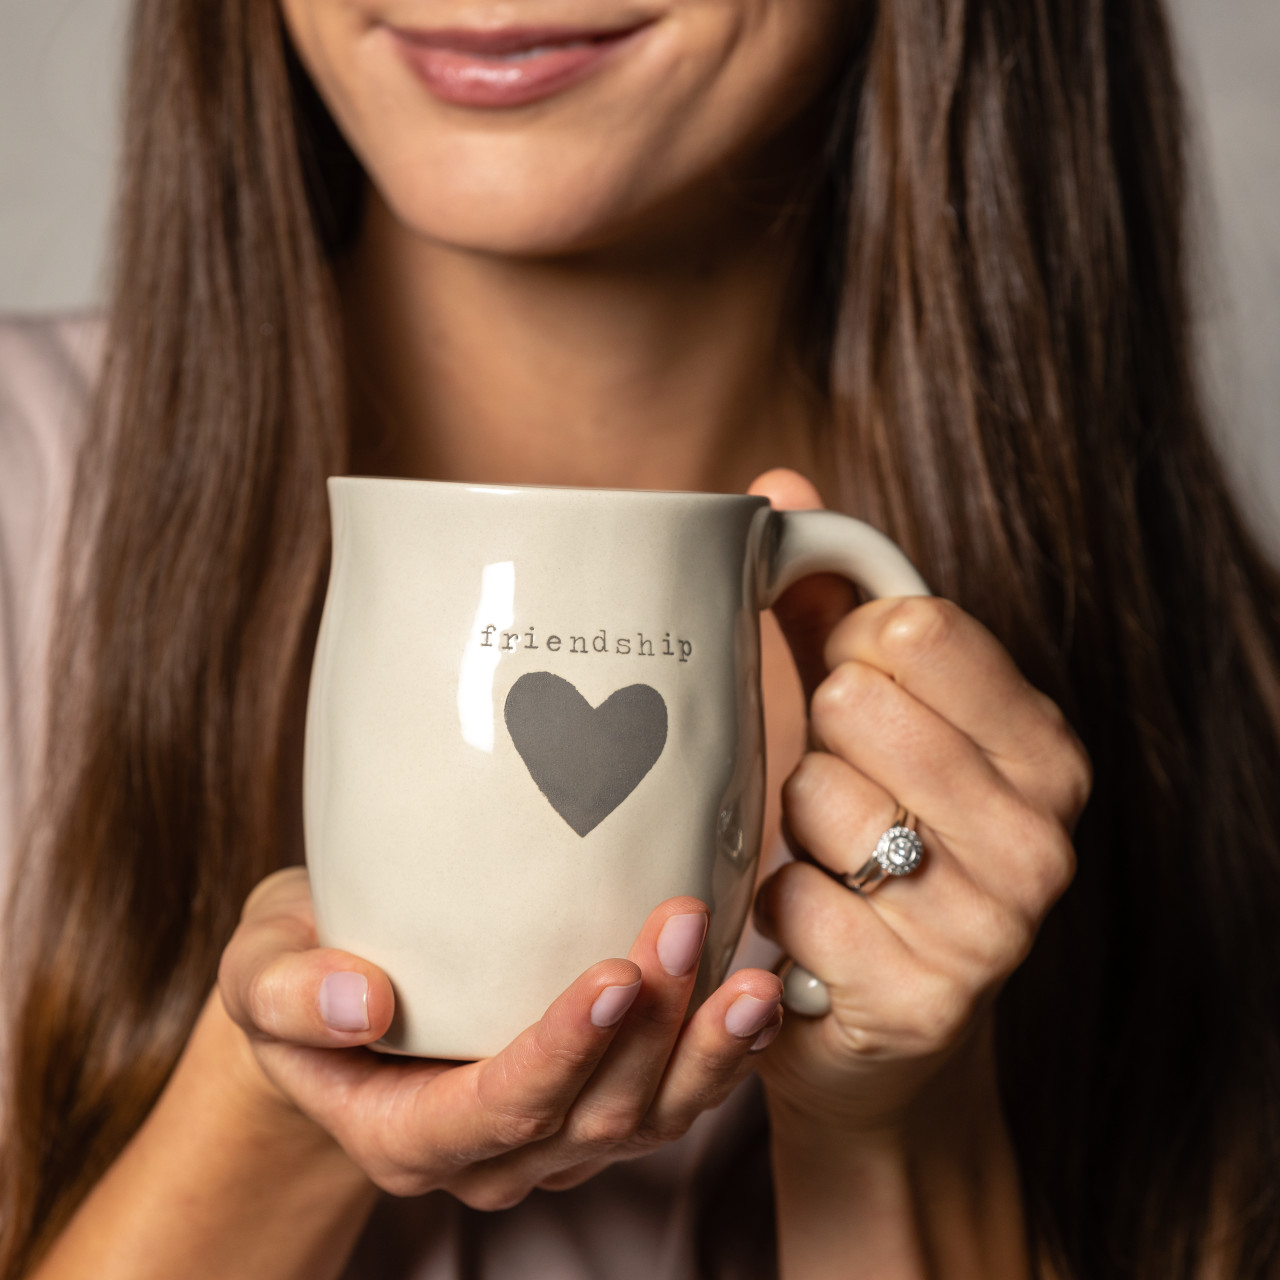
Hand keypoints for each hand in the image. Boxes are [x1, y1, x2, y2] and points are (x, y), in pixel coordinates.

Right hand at [216, 869, 782, 1208]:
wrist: (342, 986)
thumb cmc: (299, 970)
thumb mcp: (257, 971)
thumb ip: (285, 992)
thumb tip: (359, 1002)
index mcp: (406, 1134)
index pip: (496, 1110)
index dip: (559, 1055)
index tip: (610, 976)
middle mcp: (491, 1155)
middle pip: (592, 1118)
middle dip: (650, 1032)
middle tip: (685, 930)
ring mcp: (553, 1135)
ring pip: (649, 1121)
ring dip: (707, 1053)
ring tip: (756, 982)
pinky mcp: (597, 1102)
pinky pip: (672, 1097)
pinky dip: (721, 1054)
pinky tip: (761, 996)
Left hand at [747, 470, 1089, 1136]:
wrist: (878, 1027)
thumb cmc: (872, 843)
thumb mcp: (871, 721)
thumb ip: (832, 603)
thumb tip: (781, 486)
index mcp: (1043, 746)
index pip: (914, 626)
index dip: (847, 649)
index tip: (847, 688)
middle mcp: (1040, 832)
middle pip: (857, 701)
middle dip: (816, 738)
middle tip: (834, 785)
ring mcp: (992, 923)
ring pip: (815, 793)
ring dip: (790, 822)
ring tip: (825, 858)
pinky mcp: (920, 995)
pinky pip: (788, 894)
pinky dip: (772, 903)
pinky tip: (807, 925)